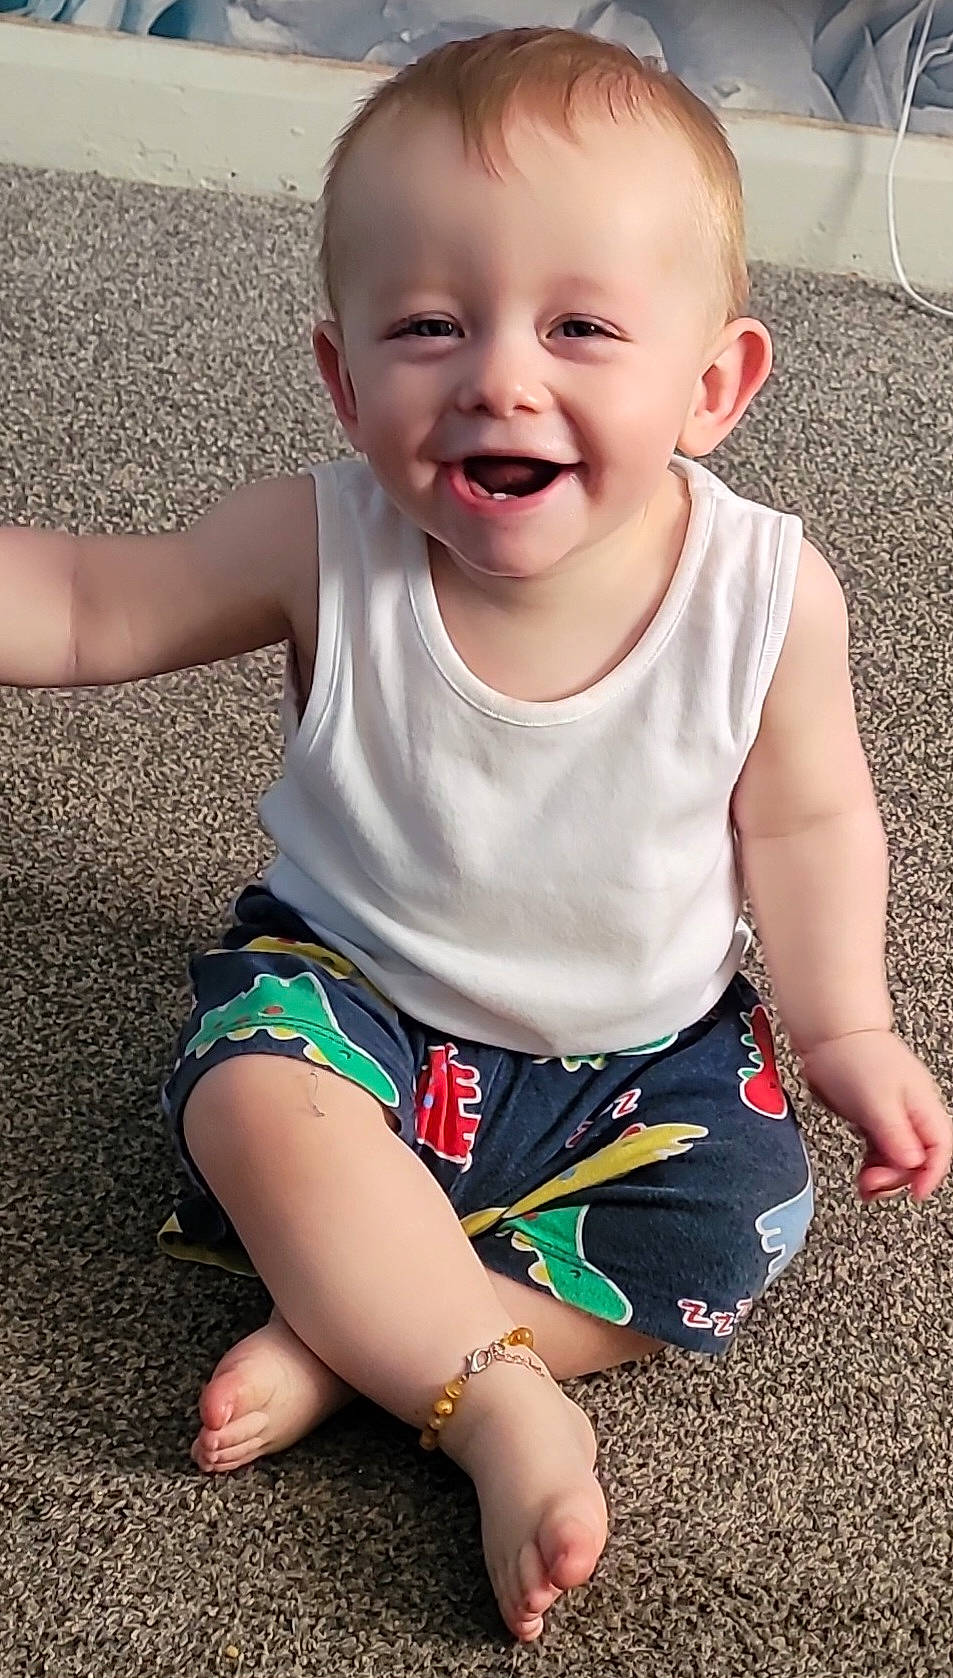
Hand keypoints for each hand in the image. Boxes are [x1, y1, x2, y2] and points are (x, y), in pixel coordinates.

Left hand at [800, 1029, 951, 1202]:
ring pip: (898, 1157)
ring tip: (864, 1186)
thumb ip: (894, 1133)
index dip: (931, 1175)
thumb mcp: (876, 1100)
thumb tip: (912, 1163)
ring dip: (884, 1176)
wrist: (830, 1033)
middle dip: (898, 1177)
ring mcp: (893, 1115)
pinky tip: (862, 1175)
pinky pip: (880, 1149)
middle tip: (872, 1185)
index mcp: (923, 1107)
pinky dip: (872, 1166)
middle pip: (918, 1159)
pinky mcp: (873, 1116)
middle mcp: (913, 1113)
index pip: (940, 1150)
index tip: (914, 1193)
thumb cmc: (856, 1056)